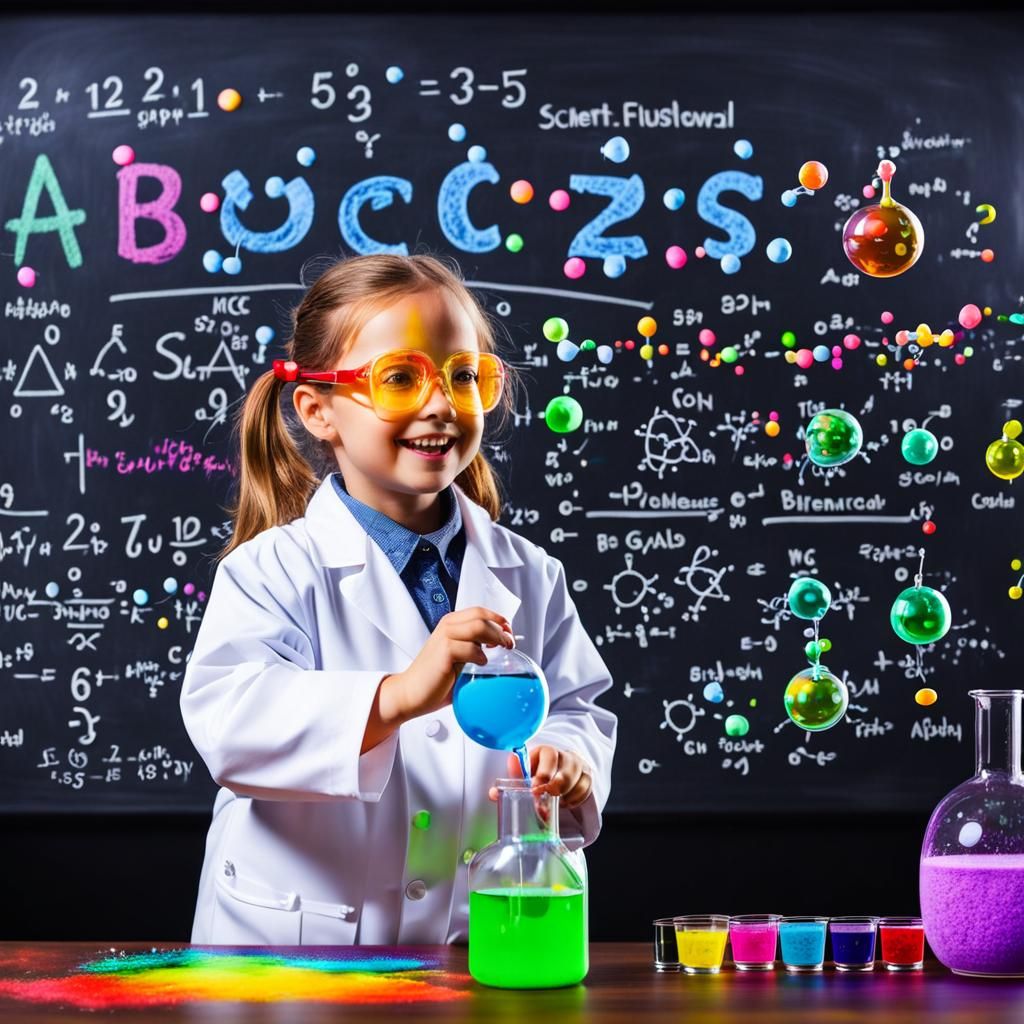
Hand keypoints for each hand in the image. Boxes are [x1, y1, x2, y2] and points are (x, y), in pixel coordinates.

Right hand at [380, 607, 512, 723]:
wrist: (410, 693)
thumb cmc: (435, 679)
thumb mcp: (458, 657)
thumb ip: (474, 648)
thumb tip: (501, 647)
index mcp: (451, 624)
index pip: (480, 611)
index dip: (499, 619)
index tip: (509, 632)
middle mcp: (448, 627)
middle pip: (482, 616)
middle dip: (501, 629)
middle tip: (510, 644)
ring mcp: (445, 637)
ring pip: (479, 627)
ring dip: (496, 638)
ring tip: (502, 650)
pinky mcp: (444, 651)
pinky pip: (471, 648)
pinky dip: (481, 656)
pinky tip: (481, 664)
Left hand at [488, 746, 593, 808]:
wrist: (561, 766)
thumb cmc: (540, 770)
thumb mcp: (526, 771)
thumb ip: (512, 781)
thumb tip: (493, 793)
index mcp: (547, 751)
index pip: (548, 758)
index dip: (542, 775)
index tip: (534, 789)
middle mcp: (566, 757)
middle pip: (566, 774)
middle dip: (554, 790)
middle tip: (543, 804)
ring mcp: (579, 767)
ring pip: (577, 784)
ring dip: (564, 798)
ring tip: (553, 805)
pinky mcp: (588, 779)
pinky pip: (584, 792)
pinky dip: (573, 801)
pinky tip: (563, 803)